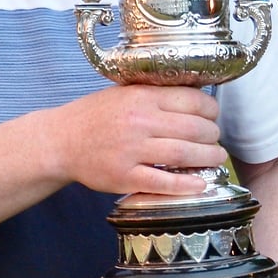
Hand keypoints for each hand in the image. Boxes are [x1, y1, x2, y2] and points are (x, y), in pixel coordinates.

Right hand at [47, 84, 227, 197]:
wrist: (61, 141)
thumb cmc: (94, 115)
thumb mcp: (123, 93)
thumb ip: (154, 93)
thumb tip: (194, 93)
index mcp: (140, 97)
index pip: (191, 100)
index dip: (210, 109)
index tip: (214, 115)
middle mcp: (139, 122)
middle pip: (194, 128)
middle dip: (213, 135)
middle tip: (216, 139)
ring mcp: (132, 151)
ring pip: (184, 154)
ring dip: (208, 158)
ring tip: (216, 158)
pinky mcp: (125, 177)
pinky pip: (164, 182)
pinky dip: (187, 184)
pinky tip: (200, 183)